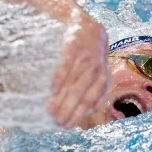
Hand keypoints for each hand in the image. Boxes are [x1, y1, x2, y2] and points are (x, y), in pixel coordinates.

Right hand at [47, 9, 109, 128]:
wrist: (86, 26)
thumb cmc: (92, 54)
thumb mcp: (101, 70)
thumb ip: (100, 89)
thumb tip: (94, 109)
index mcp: (102, 77)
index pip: (89, 100)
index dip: (78, 114)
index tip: (66, 126)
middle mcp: (95, 68)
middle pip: (80, 93)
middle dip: (68, 110)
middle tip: (56, 122)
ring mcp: (84, 57)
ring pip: (72, 82)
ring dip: (61, 98)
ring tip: (49, 110)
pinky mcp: (73, 47)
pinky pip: (65, 65)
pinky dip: (59, 77)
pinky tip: (52, 89)